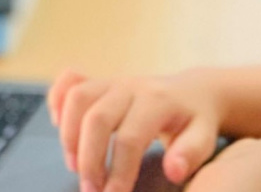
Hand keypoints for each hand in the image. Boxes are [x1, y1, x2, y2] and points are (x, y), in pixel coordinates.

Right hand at [47, 68, 225, 191]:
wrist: (194, 91)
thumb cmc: (196, 120)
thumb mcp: (204, 137)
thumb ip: (190, 153)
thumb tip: (174, 171)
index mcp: (158, 101)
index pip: (130, 138)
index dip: (118, 171)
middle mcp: (132, 87)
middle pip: (96, 118)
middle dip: (88, 158)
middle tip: (90, 189)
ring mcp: (113, 81)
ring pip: (78, 98)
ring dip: (69, 134)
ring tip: (75, 166)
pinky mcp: (100, 81)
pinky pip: (69, 80)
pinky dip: (57, 100)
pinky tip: (57, 124)